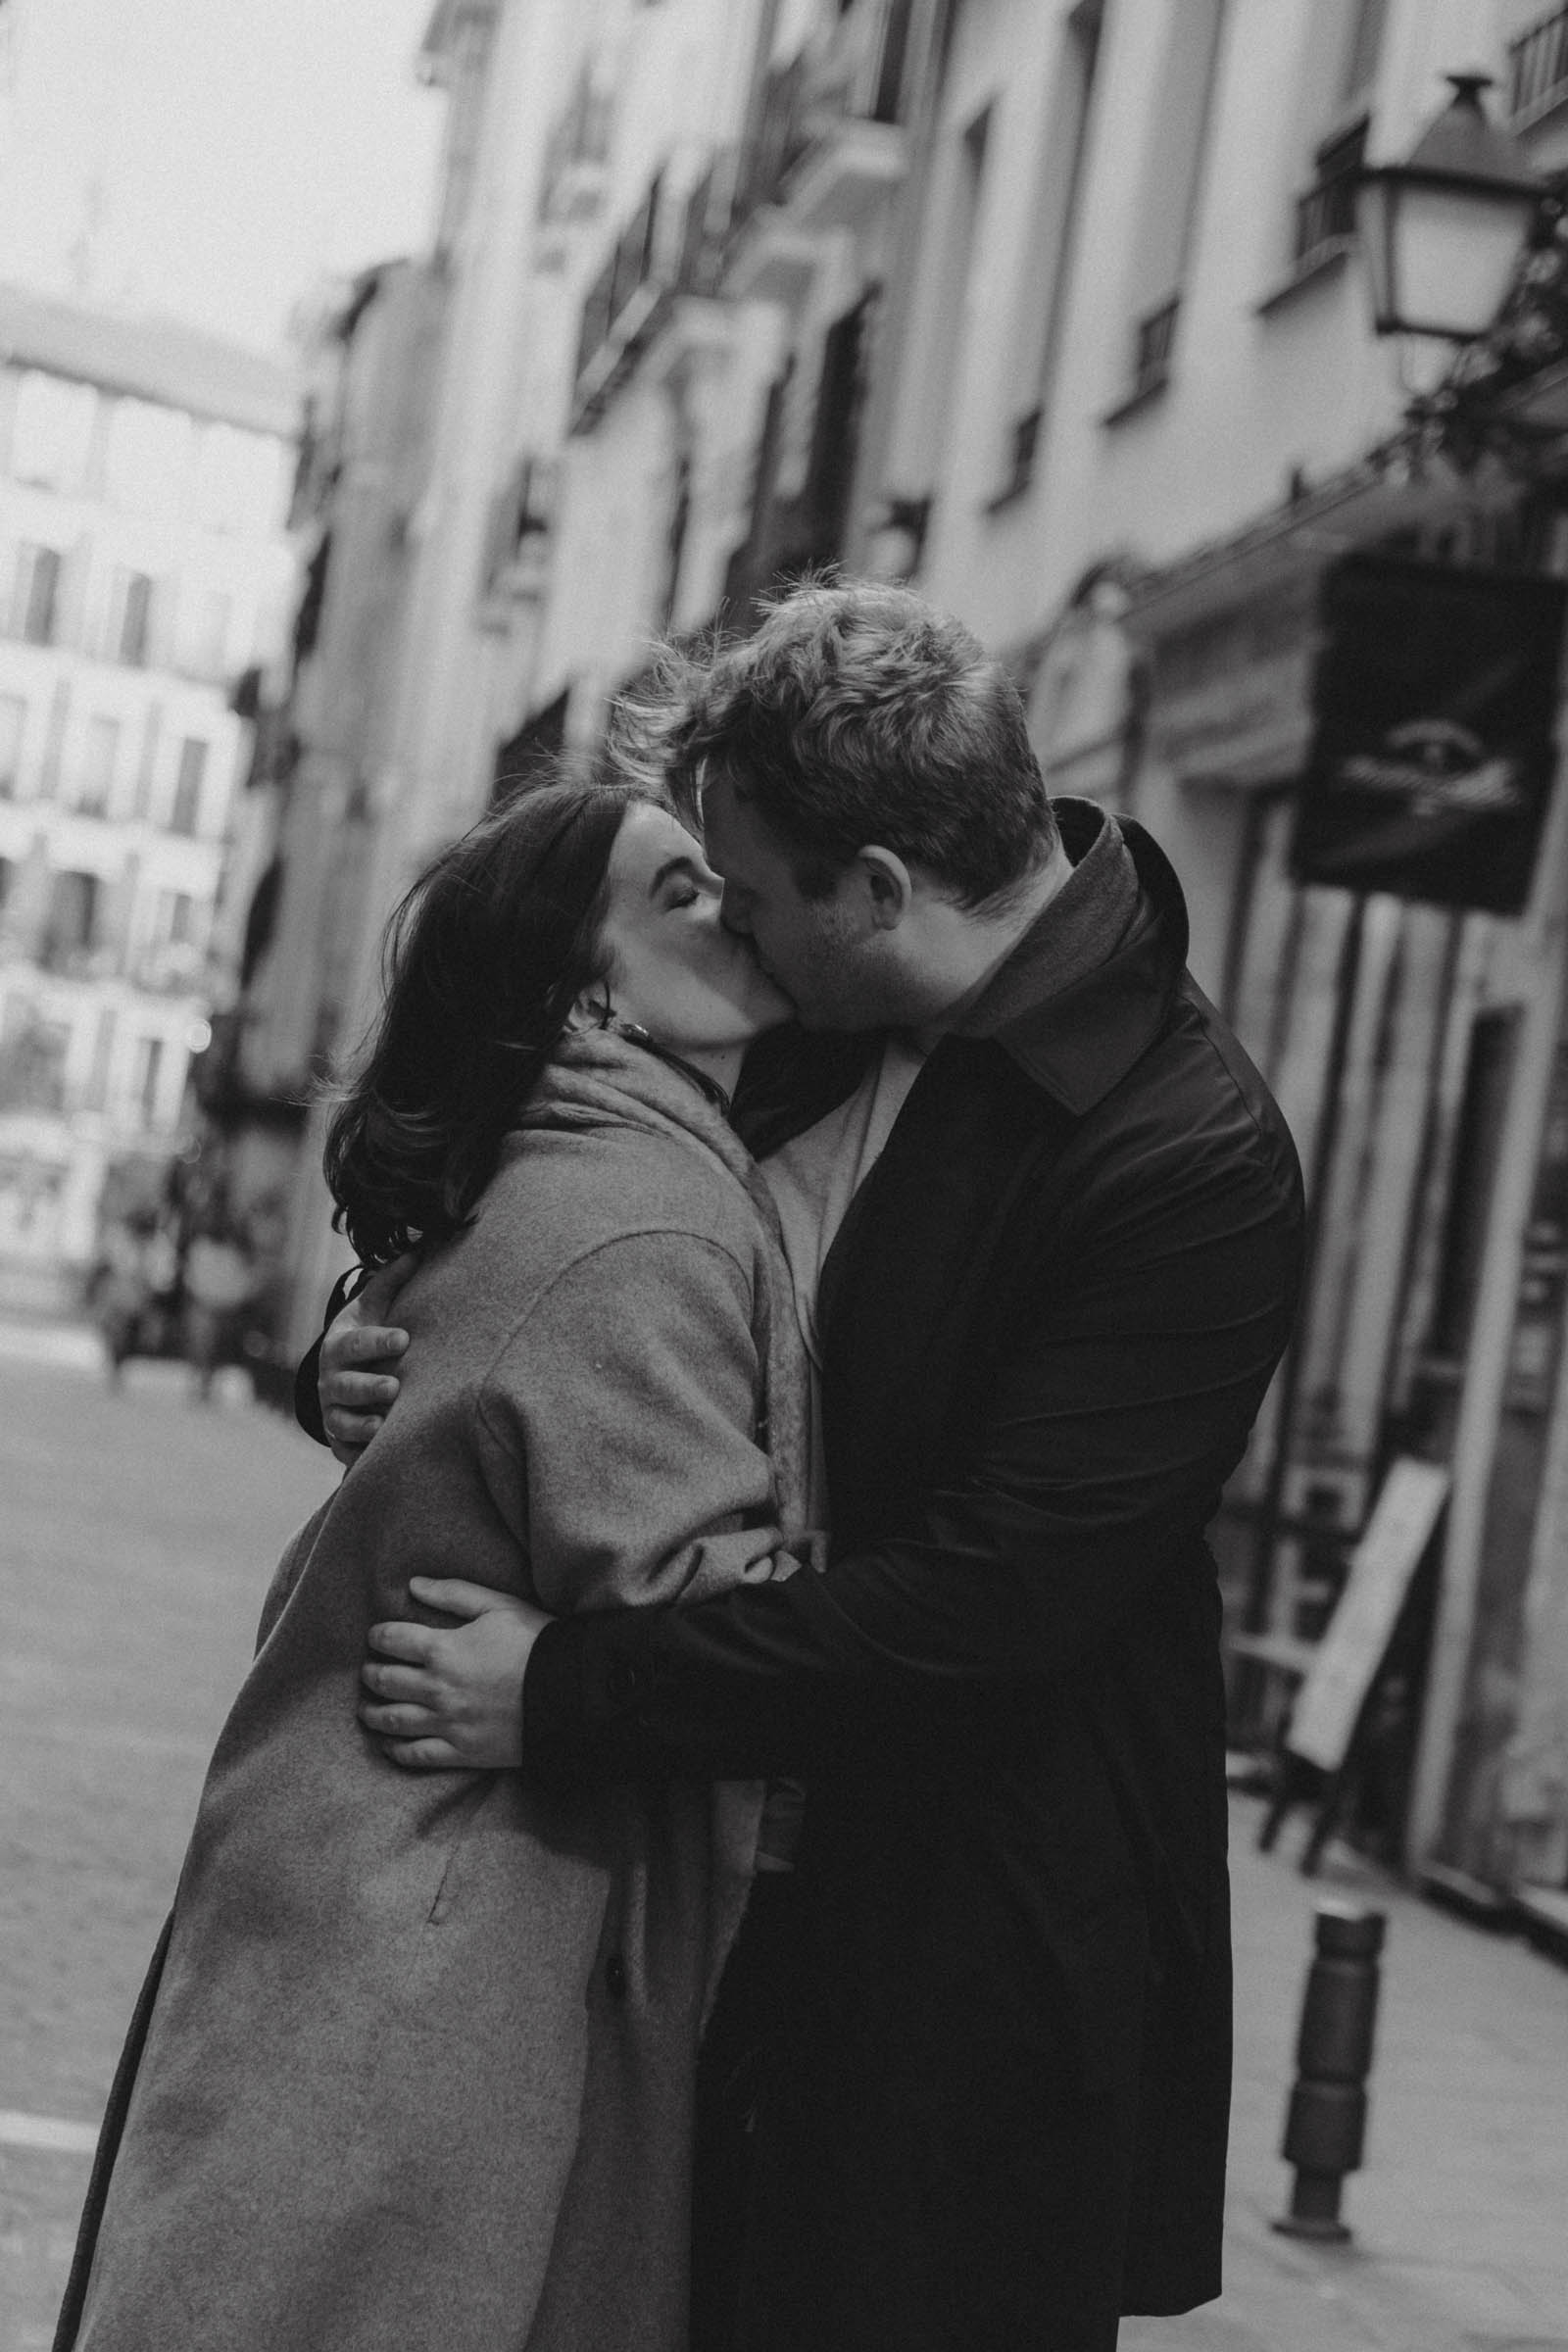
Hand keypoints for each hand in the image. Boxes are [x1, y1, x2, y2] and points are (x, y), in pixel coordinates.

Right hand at [321, 1254, 415, 1465]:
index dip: (378, 1340)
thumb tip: (420, 1248)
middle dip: (368, 1387)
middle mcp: (331, 1379)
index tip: (405, 1338)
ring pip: (341, 1420)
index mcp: (340, 1344)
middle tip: (394, 1386)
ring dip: (360, 1424)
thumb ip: (392, 1282)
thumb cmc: (365, 1334)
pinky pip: (343, 1450)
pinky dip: (355, 1454)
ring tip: (382, 1426)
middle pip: (345, 1385)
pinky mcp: (338, 1438)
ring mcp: (332, 1410)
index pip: (357, 1342)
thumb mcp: (372, 1307)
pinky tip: (373, 1457)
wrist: (339, 1370)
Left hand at [358, 1578, 548, 1768]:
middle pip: (386, 1681)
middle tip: (369, 1672)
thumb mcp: (498, 1606)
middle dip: (372, 1674)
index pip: (392, 1641)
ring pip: (393, 1720)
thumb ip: (453, 1593)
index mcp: (443, 1649)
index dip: (378, 1636)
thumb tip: (413, 1585)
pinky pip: (417, 1755)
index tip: (376, 1637)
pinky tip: (389, 1745)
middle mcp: (437, 1688)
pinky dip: (396, 1751)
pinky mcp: (461, 1751)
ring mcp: (447, 1722)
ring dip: (374, 1713)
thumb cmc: (536, 1642)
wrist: (569, 1691)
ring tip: (367, 1710)